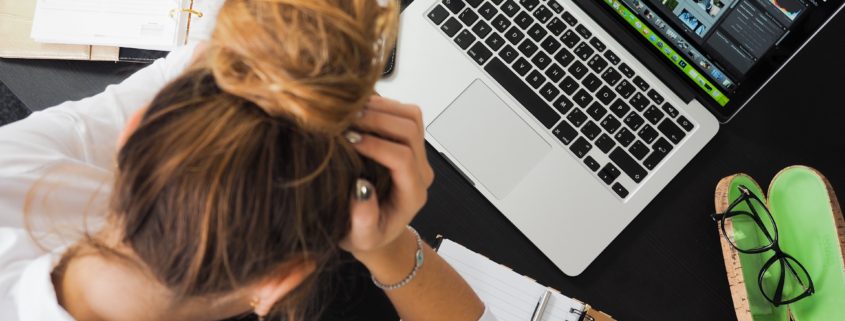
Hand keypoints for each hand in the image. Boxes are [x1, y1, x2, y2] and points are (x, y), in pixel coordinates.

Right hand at [340, 96, 433, 260]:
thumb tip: (361, 189)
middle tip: (346, 120)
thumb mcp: (360, 238)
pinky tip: (357, 110)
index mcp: (412, 193)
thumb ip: (364, 220)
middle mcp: (420, 170)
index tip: (349, 140)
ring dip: (381, 108)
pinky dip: (381, 105)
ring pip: (411, 116)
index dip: (376, 145)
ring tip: (350, 111)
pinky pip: (403, 113)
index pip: (403, 158)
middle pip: (410, 130)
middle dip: (378, 119)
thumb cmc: (367, 235)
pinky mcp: (408, 142)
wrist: (377, 230)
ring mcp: (417, 153)